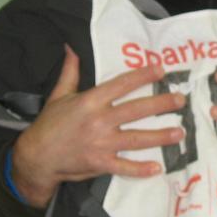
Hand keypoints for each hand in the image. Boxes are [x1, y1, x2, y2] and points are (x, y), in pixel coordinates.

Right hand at [12, 47, 185, 207]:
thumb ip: (70, 72)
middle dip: (160, 104)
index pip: (121, 85)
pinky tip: (158, 168)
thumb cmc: (49, 125)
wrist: (36, 157)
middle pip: (136, 110)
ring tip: (180, 132)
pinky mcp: (100, 164)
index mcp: (90, 101)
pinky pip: (124, 167)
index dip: (142, 76)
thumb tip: (71, 47)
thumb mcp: (58, 95)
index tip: (161, 70)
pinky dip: (140, 169)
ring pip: (136, 139)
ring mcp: (100, 144)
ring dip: (160, 136)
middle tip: (181, 100)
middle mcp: (98, 121)